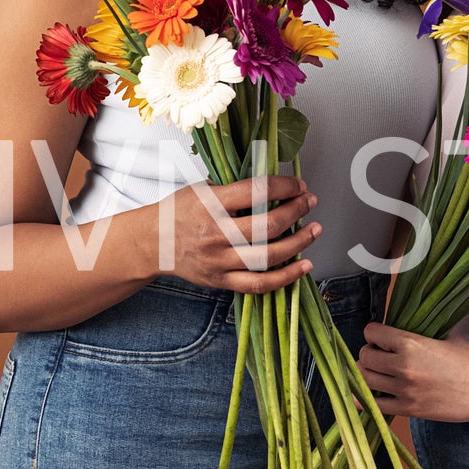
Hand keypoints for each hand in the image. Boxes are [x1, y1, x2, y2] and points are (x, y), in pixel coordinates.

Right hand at [163, 175, 320, 293]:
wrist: (153, 243)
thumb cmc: (179, 211)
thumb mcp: (201, 189)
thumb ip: (234, 188)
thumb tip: (273, 185)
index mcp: (210, 204)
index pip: (256, 192)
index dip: (284, 186)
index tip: (298, 184)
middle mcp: (215, 233)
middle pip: (267, 225)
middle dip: (296, 210)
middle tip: (310, 201)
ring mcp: (219, 261)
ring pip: (268, 256)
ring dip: (299, 242)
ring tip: (315, 230)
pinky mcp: (221, 281)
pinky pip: (259, 284)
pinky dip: (286, 277)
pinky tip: (304, 266)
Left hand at [359, 322, 468, 421]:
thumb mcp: (444, 337)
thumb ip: (418, 336)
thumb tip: (398, 333)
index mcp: (412, 344)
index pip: (372, 333)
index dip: (373, 333)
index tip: (379, 337)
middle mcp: (404, 366)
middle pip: (364, 357)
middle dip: (367, 353)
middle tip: (377, 354)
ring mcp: (405, 390)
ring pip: (364, 379)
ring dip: (366, 373)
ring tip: (376, 371)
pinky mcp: (408, 409)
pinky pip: (373, 405)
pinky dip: (365, 398)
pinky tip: (368, 393)